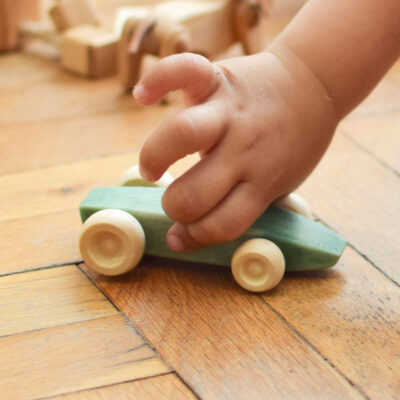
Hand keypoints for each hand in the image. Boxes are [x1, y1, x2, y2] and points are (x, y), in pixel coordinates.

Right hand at [134, 51, 336, 251]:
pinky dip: (158, 79)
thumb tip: (195, 229)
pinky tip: (143, 97)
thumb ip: (244, 204)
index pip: (222, 224)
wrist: (313, 85)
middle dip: (176, 208)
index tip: (182, 235)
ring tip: (152, 169)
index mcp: (263, 181)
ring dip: (154, 158)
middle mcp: (245, 149)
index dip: (195, 238)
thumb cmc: (292, 143)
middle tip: (176, 200)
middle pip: (195, 194)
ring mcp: (230, 112)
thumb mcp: (282, 182)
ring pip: (181, 135)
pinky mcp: (220, 79)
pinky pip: (184, 71)